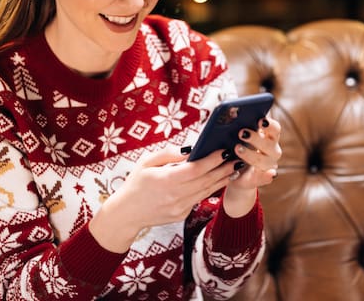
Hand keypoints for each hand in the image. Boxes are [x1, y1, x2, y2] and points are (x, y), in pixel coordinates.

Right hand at [89, 147, 238, 252]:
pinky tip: (218, 180)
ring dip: (221, 179)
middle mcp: (175, 195)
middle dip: (223, 168)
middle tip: (236, 158)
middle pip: (206, 180)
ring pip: (206, 191)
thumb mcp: (146, 162)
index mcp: (166, 180)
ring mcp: (180, 208)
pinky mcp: (182, 215)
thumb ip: (168, 153)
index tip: (223, 150)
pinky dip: (210, 189)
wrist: (127, 213)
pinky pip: (199, 199)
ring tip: (233, 168)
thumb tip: (190, 149)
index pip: (196, 169)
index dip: (212, 159)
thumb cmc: (136, 183)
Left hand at [222, 116, 281, 216]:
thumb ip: (238, 126)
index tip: (260, 120)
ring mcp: (268, 165)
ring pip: (264, 160)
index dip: (269, 124)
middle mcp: (272, 150)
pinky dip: (266, 176)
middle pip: (269, 143)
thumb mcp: (238, 136)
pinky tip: (269, 174)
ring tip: (237, 148)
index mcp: (269, 137)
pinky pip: (264, 178)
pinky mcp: (260, 178)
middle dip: (256, 138)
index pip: (275, 128)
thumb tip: (231, 113)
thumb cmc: (237, 147)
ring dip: (252, 154)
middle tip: (242, 133)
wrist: (236, 172)